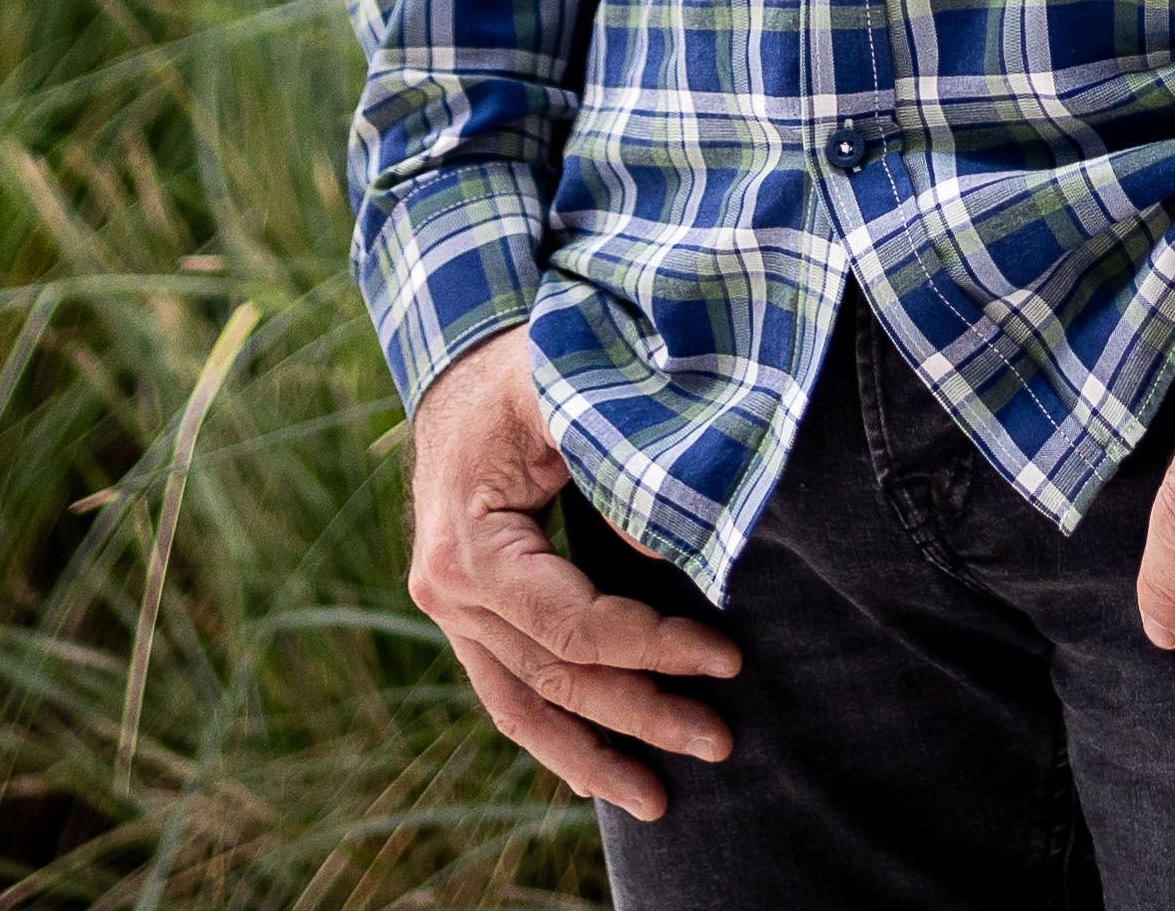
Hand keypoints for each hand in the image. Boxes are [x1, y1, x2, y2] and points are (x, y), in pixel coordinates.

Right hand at [404, 328, 740, 820]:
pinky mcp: (468, 618)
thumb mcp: (564, 391)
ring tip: (660, 802)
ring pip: (525, 707)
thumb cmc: (522, 375)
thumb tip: (667, 553)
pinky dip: (557, 736)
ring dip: (595, 756)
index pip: (573, 627)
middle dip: (642, 714)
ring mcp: (450, 613)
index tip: (726, 658)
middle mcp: (448, 593)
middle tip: (721, 742)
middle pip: (556, 678)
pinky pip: (509, 694)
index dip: (653, 649)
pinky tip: (600, 773)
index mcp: (470, 548)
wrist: (457, 372)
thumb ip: (615, 458)